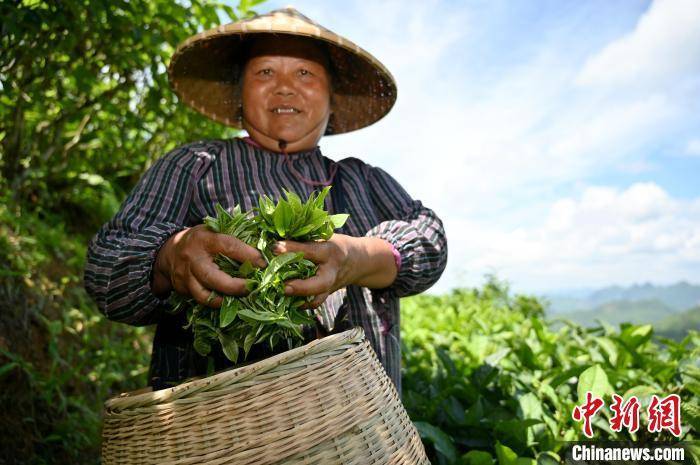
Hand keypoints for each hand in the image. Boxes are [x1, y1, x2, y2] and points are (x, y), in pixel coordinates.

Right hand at [152, 224, 266, 307]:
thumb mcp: (215, 230)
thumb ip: (236, 237)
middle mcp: (193, 258)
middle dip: (236, 286)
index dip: (248, 256)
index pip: (229, 246)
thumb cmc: (201, 239)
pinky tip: (228, 302)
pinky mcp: (182, 289)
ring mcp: (185, 276)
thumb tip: (265, 246)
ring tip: (241, 299)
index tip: (263, 264)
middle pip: (213, 277)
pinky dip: (215, 302)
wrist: (169, 250)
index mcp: (205, 239)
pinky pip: (200, 300)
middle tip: (252, 287)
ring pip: (204, 294)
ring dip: (225, 300)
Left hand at [273, 234, 397, 307]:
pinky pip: (313, 303)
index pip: (311, 251)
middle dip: (301, 287)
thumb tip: (274, 237)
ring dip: (298, 299)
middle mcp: (331, 271)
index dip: (292, 249)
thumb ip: (305, 239)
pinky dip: (300, 304)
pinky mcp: (326, 295)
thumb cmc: (334, 244)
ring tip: (280, 295)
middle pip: (319, 283)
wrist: (356, 261)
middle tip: (283, 286)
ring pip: (317, 299)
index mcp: (330, 251)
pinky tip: (285, 301)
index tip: (274, 247)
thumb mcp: (324, 237)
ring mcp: (330, 286)